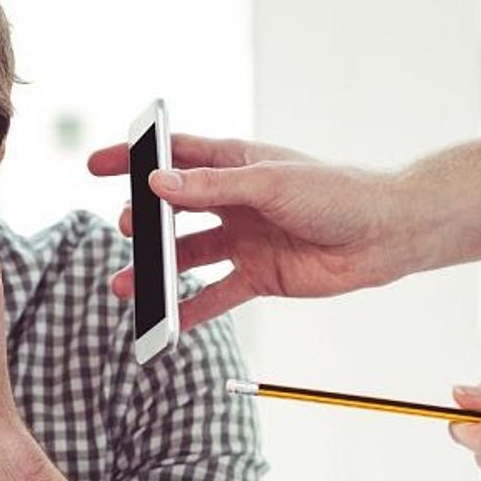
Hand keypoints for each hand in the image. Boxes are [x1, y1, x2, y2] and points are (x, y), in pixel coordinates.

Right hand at [85, 134, 411, 328]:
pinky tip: (164, 322)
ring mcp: (244, 240)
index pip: (173, 157)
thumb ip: (211, 187)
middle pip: (173, 211)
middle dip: (143, 222)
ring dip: (156, 272)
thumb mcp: (269, 184)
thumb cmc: (336, 194)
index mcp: (236, 164)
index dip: (134, 160)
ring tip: (126, 286)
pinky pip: (214, 295)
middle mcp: (234, 202)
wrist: (385, 236)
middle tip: (125, 230)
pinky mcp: (258, 276)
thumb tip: (157, 185)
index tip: (96, 166)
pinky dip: (188, 310)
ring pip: (187, 257)